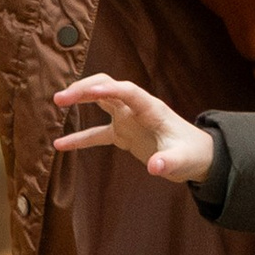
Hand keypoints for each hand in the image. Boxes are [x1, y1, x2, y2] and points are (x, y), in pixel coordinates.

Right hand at [52, 75, 212, 182]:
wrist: (197, 157)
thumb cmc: (192, 154)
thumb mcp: (183, 160)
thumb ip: (169, 162)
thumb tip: (155, 167)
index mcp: (151, 109)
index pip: (128, 91)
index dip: (109, 90)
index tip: (89, 92)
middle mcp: (137, 109)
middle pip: (107, 87)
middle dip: (84, 89)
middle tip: (61, 98)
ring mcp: (128, 120)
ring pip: (100, 101)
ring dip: (79, 99)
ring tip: (56, 103)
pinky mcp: (123, 134)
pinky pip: (97, 134)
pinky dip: (80, 138)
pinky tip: (60, 145)